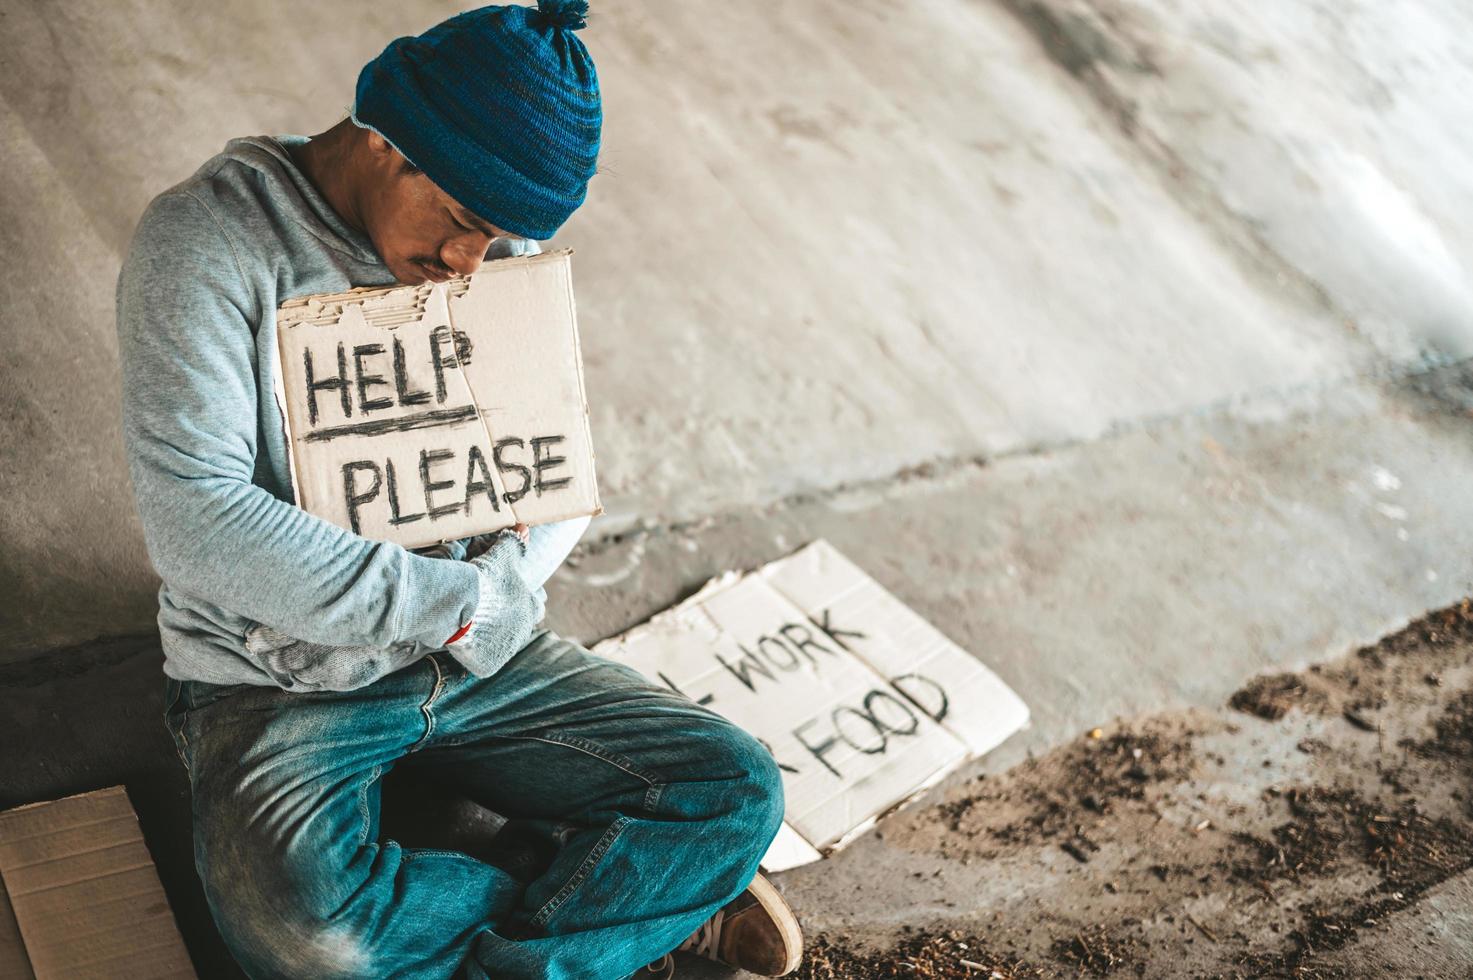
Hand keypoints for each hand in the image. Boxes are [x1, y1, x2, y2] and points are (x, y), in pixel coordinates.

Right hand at [442, 530, 545, 676]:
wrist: (461, 602)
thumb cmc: (486, 577)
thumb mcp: (503, 556)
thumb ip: (515, 542)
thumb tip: (524, 527)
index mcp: (532, 607)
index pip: (537, 603)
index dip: (527, 597)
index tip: (513, 595)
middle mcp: (523, 632)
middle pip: (522, 626)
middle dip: (514, 620)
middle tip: (497, 614)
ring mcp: (506, 650)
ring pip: (504, 644)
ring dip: (495, 637)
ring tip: (480, 629)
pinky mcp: (489, 665)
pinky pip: (484, 661)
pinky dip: (477, 654)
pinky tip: (466, 645)